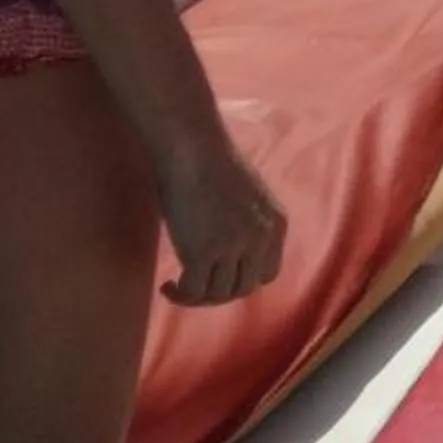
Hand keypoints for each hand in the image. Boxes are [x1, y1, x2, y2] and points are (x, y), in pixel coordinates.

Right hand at [156, 131, 287, 306]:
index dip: (242, 281)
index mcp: (276, 223)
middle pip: (244, 289)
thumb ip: (247, 223)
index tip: (219, 277)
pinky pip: (193, 291)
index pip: (268, 274)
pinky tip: (166, 285)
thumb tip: (228, 253)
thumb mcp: (247, 197)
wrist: (193, 146)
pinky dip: (179, 295)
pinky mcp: (203, 252)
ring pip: (218, 294)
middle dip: (218, 293)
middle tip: (193, 285)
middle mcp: (261, 238)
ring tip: (177, 287)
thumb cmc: (211, 163)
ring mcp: (234, 246)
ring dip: (196, 296)